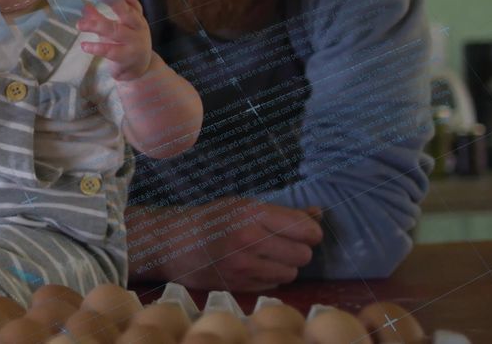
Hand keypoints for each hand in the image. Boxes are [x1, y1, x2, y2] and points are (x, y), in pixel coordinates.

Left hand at [77, 0, 152, 81]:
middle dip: (114, 3)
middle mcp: (138, 29)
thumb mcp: (116, 29)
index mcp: (137, 19)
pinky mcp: (126, 57)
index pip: (134, 4)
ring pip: (114, 31)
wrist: (140, 69)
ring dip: (96, 26)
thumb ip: (100, 19)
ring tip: (79, 25)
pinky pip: (109, 50)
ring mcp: (134, 43)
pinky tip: (83, 45)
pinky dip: (95, 48)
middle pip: (127, 14)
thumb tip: (85, 7)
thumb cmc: (126, 45)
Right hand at [126, 198, 323, 290]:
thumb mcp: (244, 205)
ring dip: (285, 265)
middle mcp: (249, 240)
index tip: (302, 230)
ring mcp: (243, 266)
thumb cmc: (211, 219)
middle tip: (282, 243)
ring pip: (291, 273)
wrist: (172, 243)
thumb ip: (282, 212)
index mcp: (252, 213)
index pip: (306, 230)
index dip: (310, 231)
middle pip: (303, 254)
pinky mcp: (238, 285)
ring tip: (267, 255)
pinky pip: (273, 284)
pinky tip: (254, 266)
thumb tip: (319, 214)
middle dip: (298, 249)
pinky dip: (270, 277)